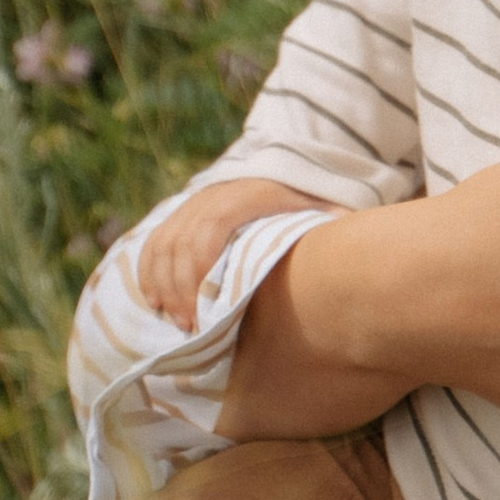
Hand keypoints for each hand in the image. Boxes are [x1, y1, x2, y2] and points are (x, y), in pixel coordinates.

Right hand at [132, 177, 324, 329]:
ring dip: (164, 285)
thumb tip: (350, 255)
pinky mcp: (179, 214)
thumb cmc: (308, 202)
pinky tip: (154, 301)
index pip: (210, 233)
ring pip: (163, 244)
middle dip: (181, 290)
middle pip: (182, 245)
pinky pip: (154, 242)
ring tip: (176, 322)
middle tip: (191, 329)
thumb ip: (334, 229)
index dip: (202, 274)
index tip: (207, 313)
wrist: (284, 170)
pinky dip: (149, 272)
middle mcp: (212, 197)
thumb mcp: (326, 210)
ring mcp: (192, 204)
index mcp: (247, 197)